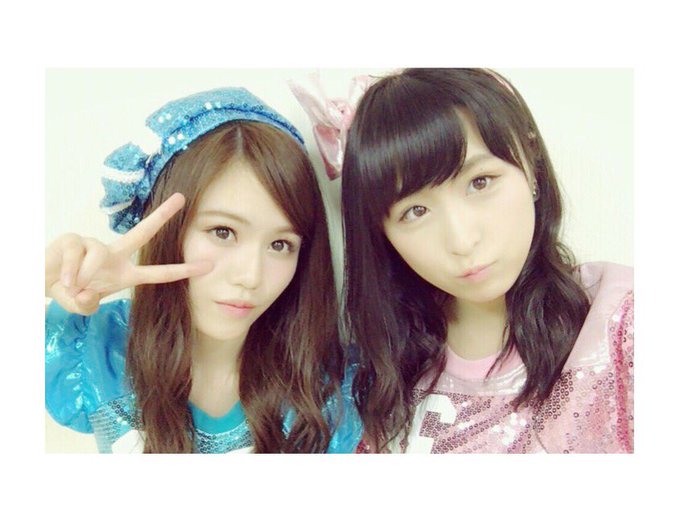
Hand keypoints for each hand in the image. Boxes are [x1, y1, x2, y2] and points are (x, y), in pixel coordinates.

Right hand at [45, 193, 212, 314]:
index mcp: (124, 273)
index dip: (182, 271)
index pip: (158, 273)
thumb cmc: (68, 290)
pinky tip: (63, 279)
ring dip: (83, 276)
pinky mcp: (73, 240)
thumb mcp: (82, 305)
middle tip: (181, 198)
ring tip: (72, 285)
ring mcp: (94, 245)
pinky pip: (76, 255)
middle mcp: (113, 255)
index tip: (207, 265)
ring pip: (97, 256)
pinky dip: (69, 273)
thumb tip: (85, 294)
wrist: (41, 281)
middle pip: (142, 232)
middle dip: (162, 215)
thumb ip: (86, 305)